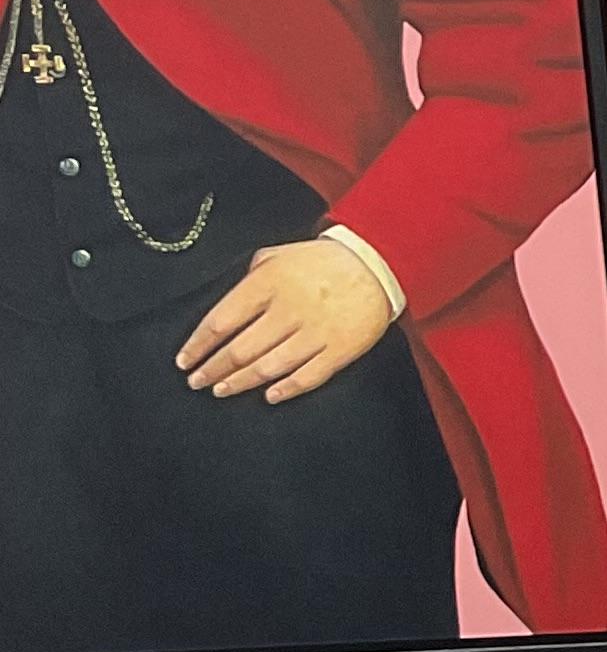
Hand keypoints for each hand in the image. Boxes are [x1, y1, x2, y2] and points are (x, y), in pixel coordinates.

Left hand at [177, 237, 396, 403]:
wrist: (377, 264)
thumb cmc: (322, 261)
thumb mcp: (278, 256)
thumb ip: (250, 279)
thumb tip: (229, 310)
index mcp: (269, 283)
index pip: (222, 321)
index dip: (198, 345)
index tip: (184, 361)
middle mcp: (289, 310)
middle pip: (240, 350)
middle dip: (212, 369)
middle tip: (197, 382)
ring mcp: (316, 332)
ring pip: (268, 367)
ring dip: (240, 382)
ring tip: (222, 390)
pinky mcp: (340, 349)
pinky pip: (307, 377)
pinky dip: (285, 389)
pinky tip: (268, 395)